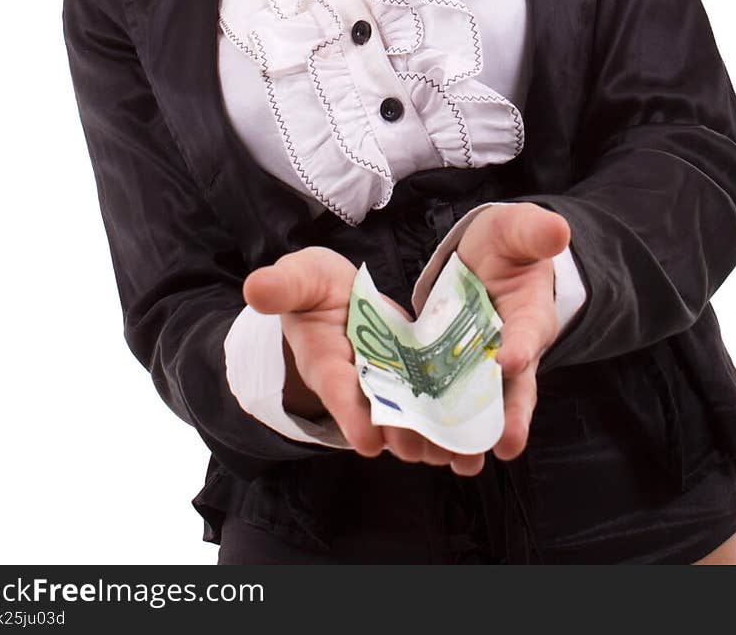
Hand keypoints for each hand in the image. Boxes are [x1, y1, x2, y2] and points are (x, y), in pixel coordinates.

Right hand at [242, 247, 488, 475]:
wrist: (332, 297)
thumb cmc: (309, 289)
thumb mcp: (298, 278)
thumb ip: (282, 286)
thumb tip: (254, 288)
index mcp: (324, 359)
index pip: (336, 389)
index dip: (351, 415)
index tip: (367, 442)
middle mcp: (357, 382)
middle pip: (380, 415)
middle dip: (402, 435)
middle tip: (424, 451)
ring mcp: (386, 383)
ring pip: (412, 419)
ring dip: (435, 440)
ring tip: (464, 457)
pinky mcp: (412, 377)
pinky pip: (433, 404)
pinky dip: (454, 422)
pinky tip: (482, 440)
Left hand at [455, 203, 570, 461]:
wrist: (487, 259)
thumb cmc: (508, 246)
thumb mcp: (518, 230)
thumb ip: (535, 233)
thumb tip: (559, 229)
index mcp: (530, 316)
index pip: (528, 333)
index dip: (520, 346)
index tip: (510, 360)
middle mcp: (510, 350)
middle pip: (513, 390)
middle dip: (508, 418)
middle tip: (502, 446)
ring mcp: (480, 365)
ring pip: (479, 406)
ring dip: (471, 434)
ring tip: (459, 462)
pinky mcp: (450, 369)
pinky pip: (444, 399)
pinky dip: (436, 423)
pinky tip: (421, 444)